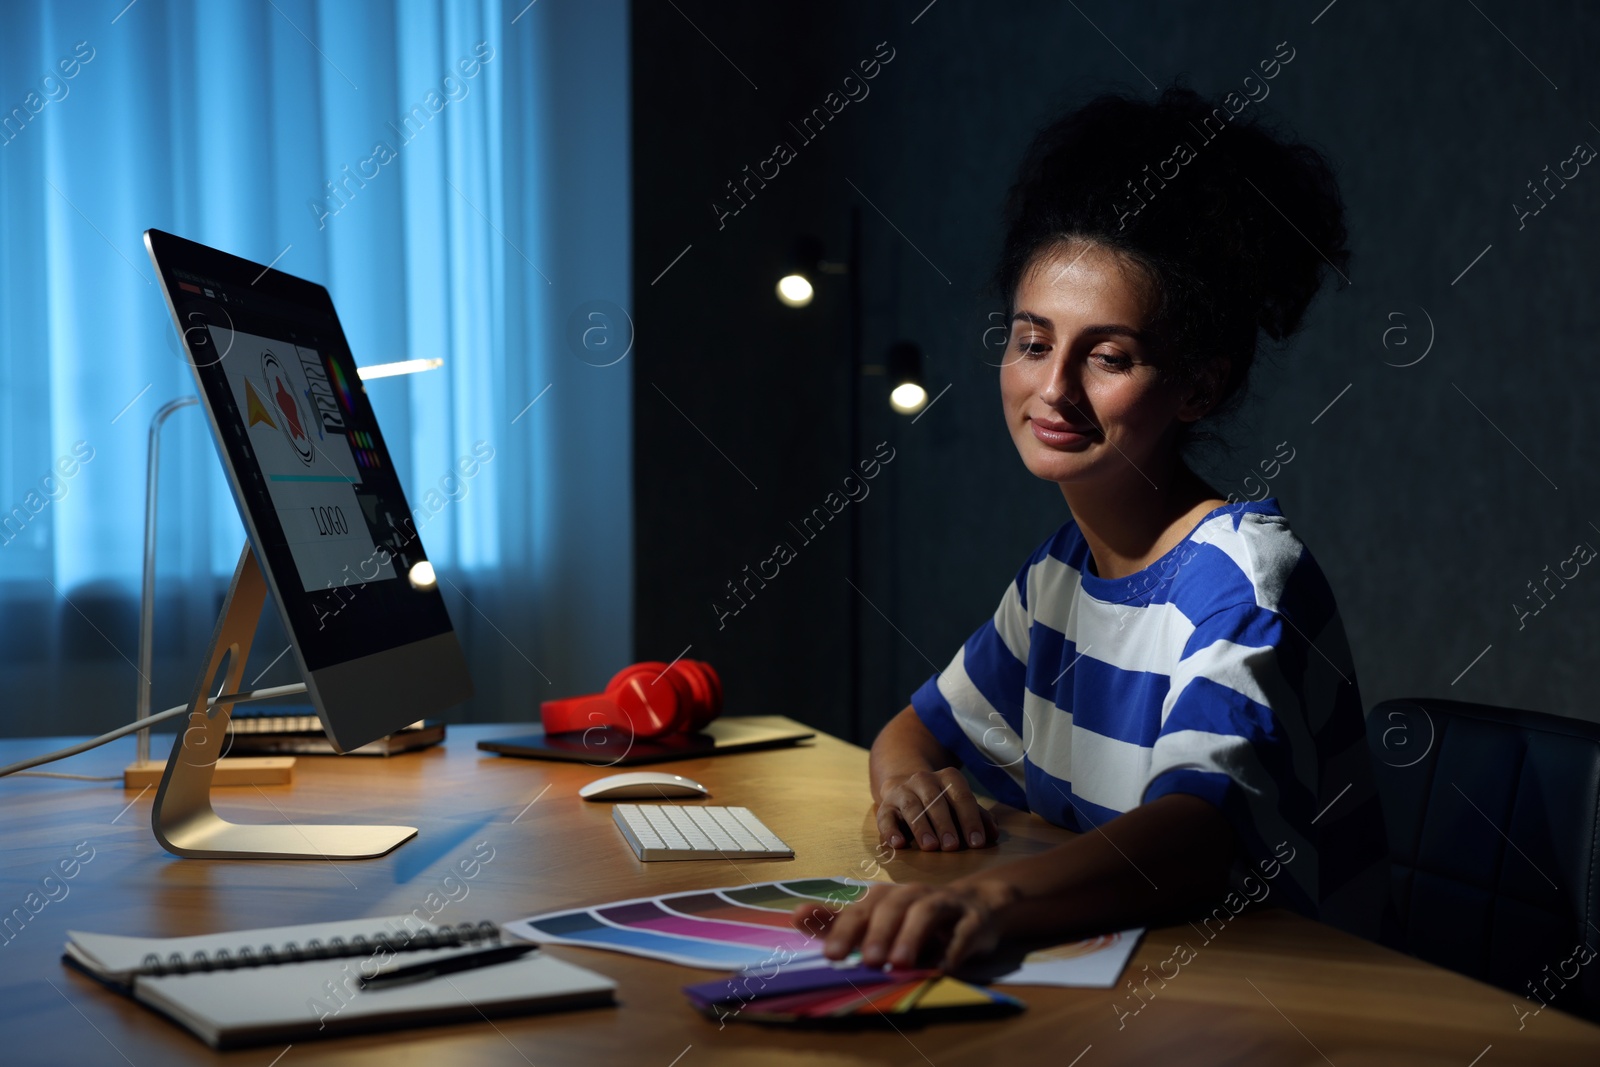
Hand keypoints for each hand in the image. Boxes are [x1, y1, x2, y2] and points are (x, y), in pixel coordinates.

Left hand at [790, 880, 1013, 970]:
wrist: (975, 906)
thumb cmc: (915, 918)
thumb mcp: (877, 919)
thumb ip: (838, 922)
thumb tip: (795, 916)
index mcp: (885, 898)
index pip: (860, 911)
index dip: (844, 930)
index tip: (831, 955)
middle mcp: (911, 896)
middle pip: (892, 906)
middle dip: (879, 933)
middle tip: (869, 962)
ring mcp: (944, 905)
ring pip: (926, 912)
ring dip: (912, 936)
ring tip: (900, 964)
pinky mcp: (973, 920)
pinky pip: (964, 931)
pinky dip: (954, 948)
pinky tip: (945, 966)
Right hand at [876, 768, 997, 850]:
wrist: (906, 789)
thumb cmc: (942, 803)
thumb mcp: (960, 806)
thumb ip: (977, 817)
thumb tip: (993, 833)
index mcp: (948, 778)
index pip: (961, 796)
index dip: (970, 819)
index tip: (977, 842)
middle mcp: (923, 780)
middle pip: (935, 801)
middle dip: (945, 824)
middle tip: (953, 847)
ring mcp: (902, 791)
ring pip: (911, 807)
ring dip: (921, 827)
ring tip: (930, 847)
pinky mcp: (885, 806)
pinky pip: (885, 817)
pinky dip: (891, 831)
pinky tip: (899, 844)